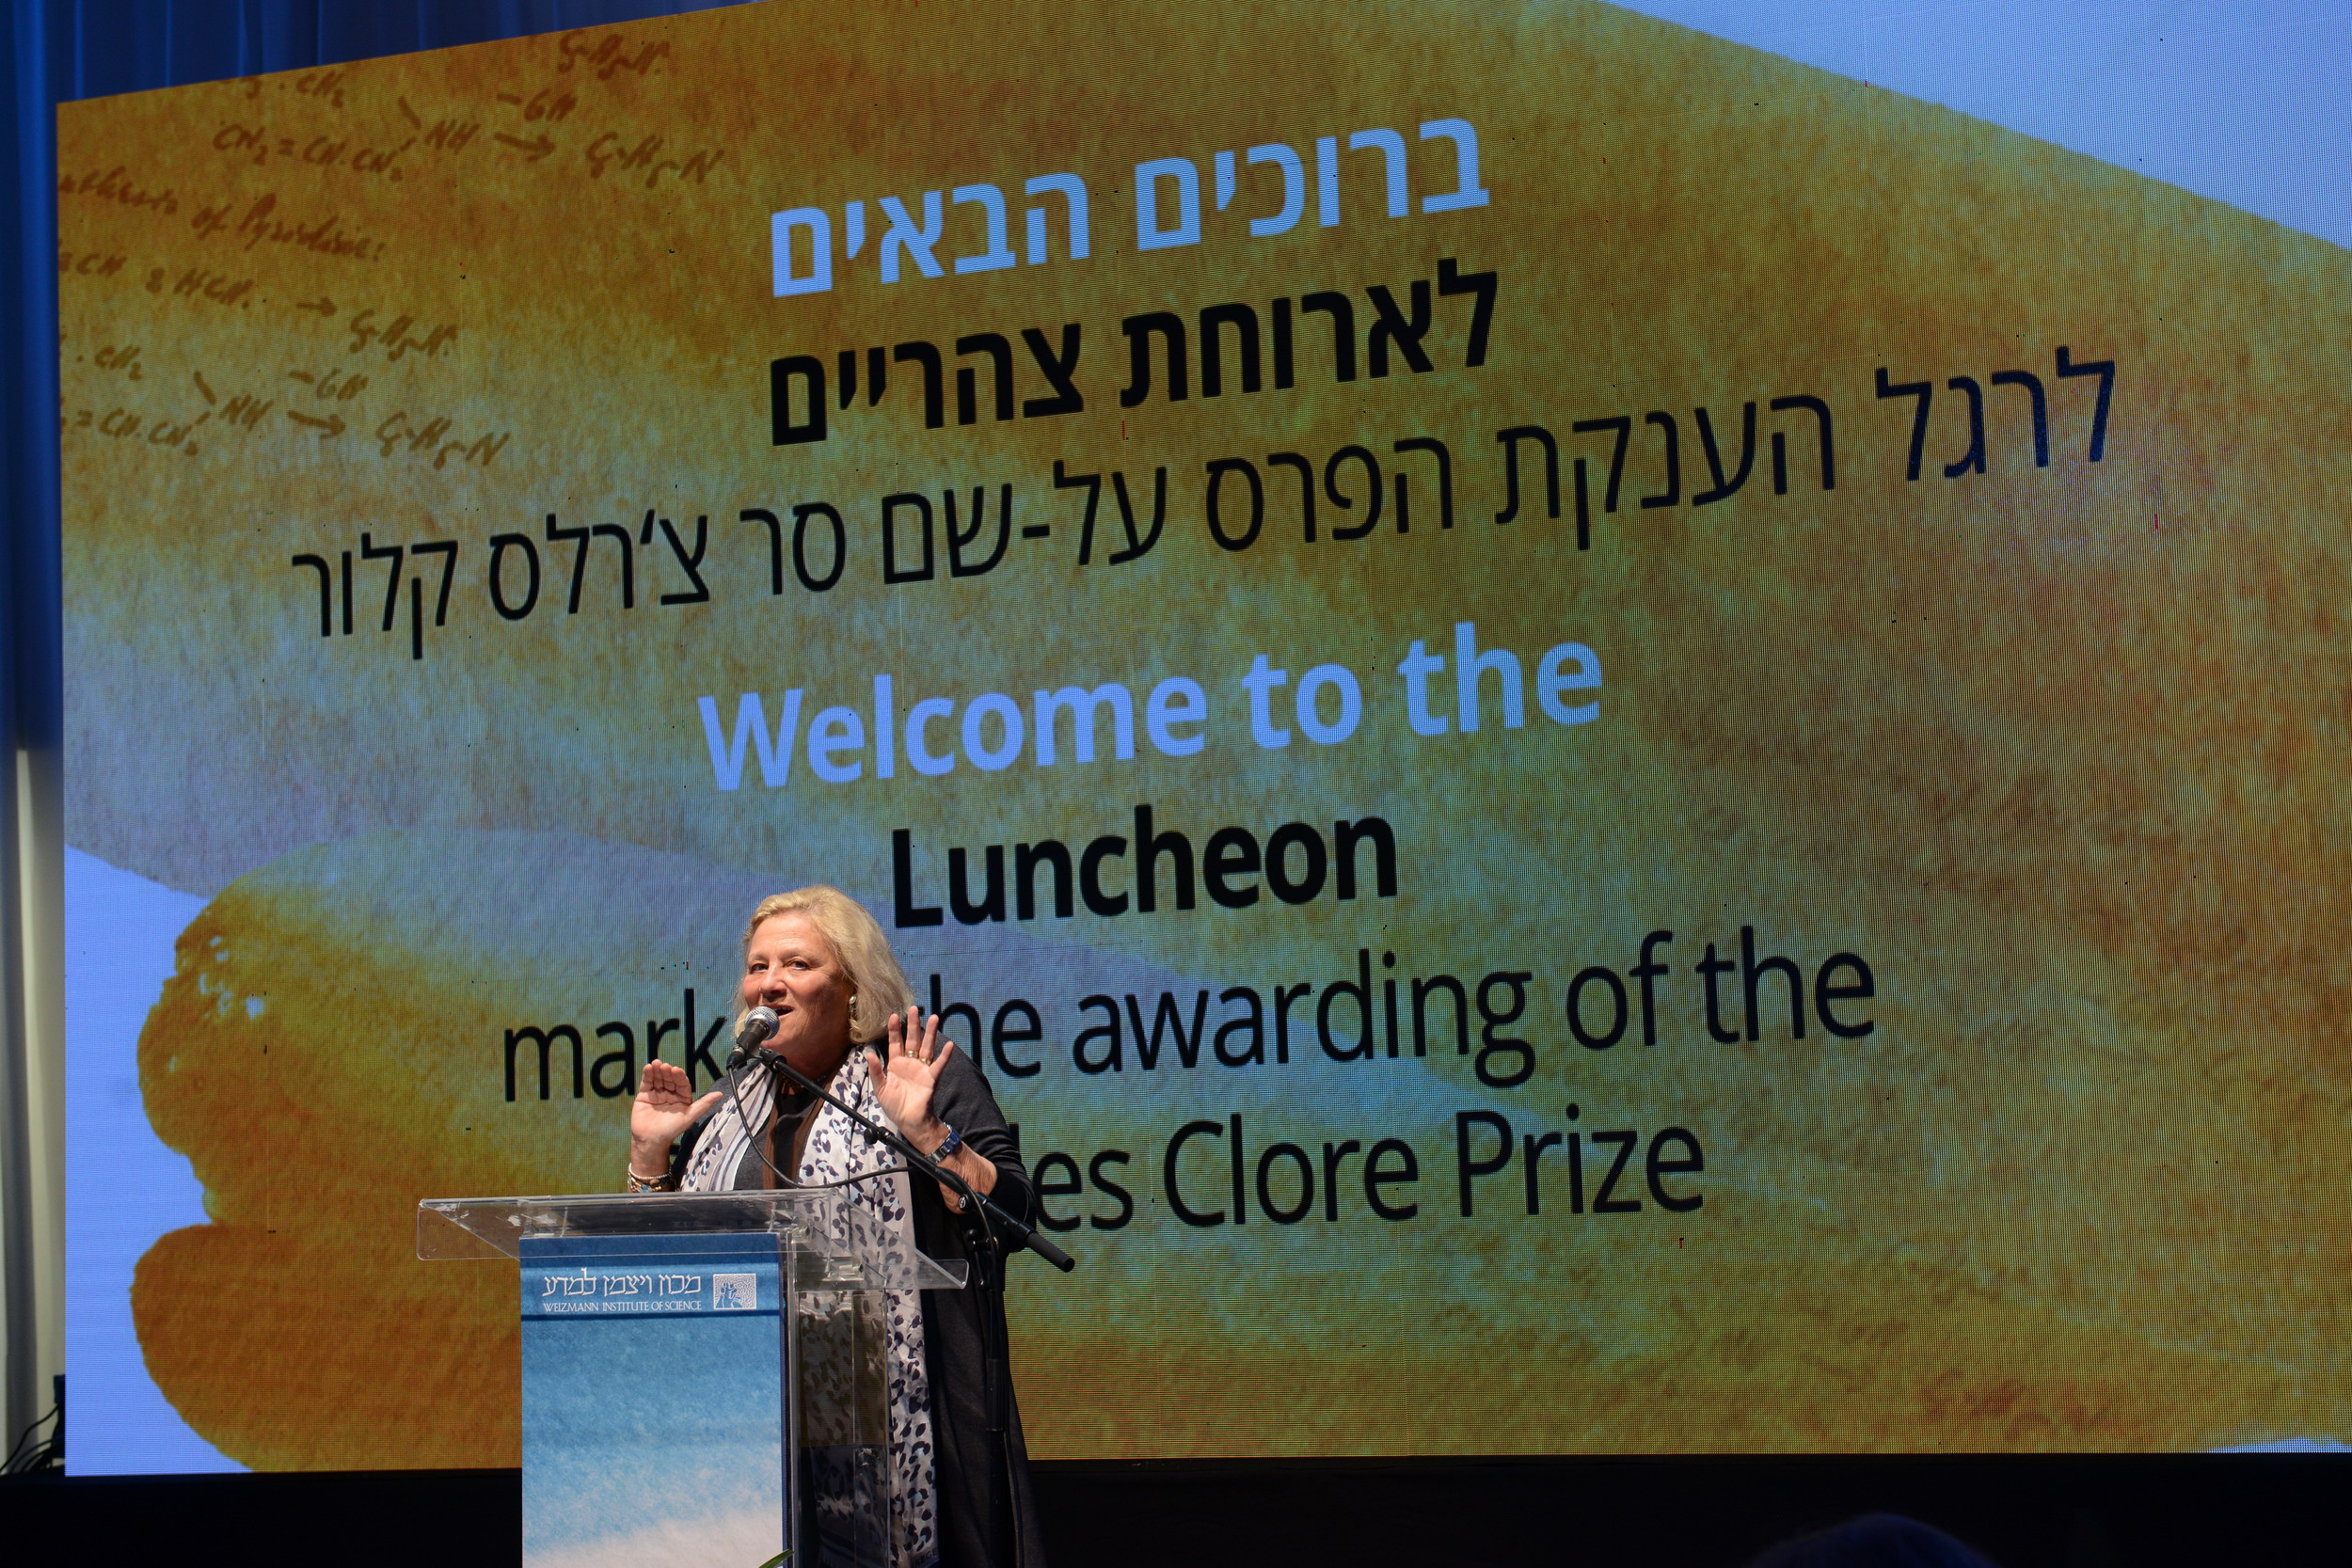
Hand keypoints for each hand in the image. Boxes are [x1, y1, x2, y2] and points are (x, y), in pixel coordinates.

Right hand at [630, 1059, 720, 1173]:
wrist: (650, 1140)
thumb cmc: (671, 1131)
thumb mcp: (689, 1117)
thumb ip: (703, 1104)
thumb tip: (720, 1094)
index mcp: (682, 1099)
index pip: (682, 1084)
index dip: (679, 1076)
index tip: (676, 1070)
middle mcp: (670, 1095)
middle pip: (670, 1080)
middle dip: (667, 1072)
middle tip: (665, 1066)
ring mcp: (657, 1095)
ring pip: (659, 1079)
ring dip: (657, 1071)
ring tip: (656, 1063)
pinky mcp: (644, 1096)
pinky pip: (647, 1083)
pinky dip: (647, 1075)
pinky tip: (648, 1067)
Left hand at [867, 1006, 953, 1142]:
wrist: (908, 1120)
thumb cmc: (894, 1105)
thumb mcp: (880, 1088)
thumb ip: (875, 1071)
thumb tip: (868, 1054)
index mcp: (896, 1064)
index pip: (895, 1043)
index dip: (894, 1030)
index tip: (893, 1016)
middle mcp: (910, 1063)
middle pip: (912, 1040)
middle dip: (913, 1024)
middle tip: (914, 1009)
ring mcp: (922, 1069)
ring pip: (926, 1047)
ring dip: (930, 1033)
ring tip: (934, 1018)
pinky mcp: (931, 1078)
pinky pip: (939, 1065)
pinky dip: (944, 1056)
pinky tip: (949, 1045)